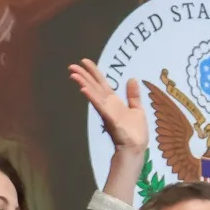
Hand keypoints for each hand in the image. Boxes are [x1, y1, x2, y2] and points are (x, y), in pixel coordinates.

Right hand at [70, 59, 148, 202]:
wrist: (136, 148)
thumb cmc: (136, 132)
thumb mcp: (137, 110)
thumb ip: (133, 95)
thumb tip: (132, 78)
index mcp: (114, 102)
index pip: (102, 83)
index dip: (94, 72)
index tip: (85, 61)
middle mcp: (108, 104)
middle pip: (94, 86)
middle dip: (84, 76)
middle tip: (72, 66)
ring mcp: (107, 111)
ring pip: (94, 94)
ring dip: (83, 83)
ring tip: (73, 74)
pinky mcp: (110, 118)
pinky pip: (99, 105)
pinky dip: (92, 97)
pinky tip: (83, 89)